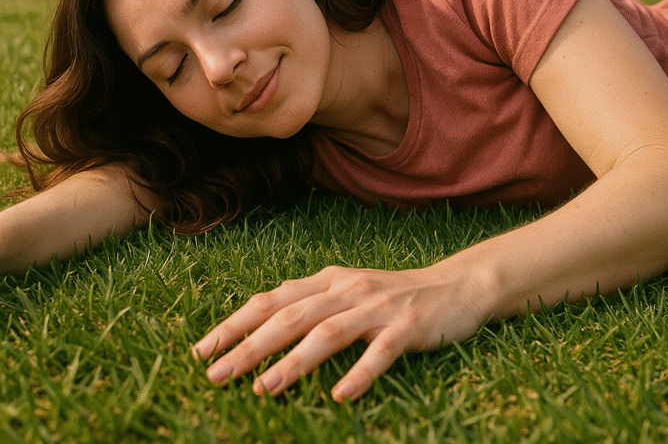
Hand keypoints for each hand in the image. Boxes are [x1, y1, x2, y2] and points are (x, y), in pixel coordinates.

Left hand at [192, 262, 489, 401]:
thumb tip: (259, 332)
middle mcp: (348, 289)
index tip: (204, 351)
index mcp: (329, 280)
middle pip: (292, 316)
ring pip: (328, 333)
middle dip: (250, 346)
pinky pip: (379, 353)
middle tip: (217, 375)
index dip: (236, 323)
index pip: (272, 299)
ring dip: (294, 362)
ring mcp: (378, 308)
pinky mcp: (407, 328)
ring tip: (263, 389)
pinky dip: (359, 373)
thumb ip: (310, 304)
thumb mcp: (347, 292)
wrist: (454, 286)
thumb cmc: (392, 296)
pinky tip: (340, 396)